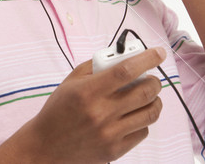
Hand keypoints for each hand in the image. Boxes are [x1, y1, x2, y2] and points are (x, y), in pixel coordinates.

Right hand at [26, 47, 165, 163]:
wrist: (46, 146)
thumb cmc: (59, 109)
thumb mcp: (72, 80)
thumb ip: (97, 65)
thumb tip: (123, 55)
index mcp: (89, 91)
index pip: (126, 70)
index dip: (146, 59)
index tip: (158, 53)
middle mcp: (102, 113)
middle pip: (144, 92)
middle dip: (155, 81)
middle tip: (152, 78)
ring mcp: (110, 134)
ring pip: (150, 113)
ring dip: (155, 100)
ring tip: (148, 95)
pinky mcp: (115, 150)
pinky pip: (143, 132)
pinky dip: (143, 120)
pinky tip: (134, 115)